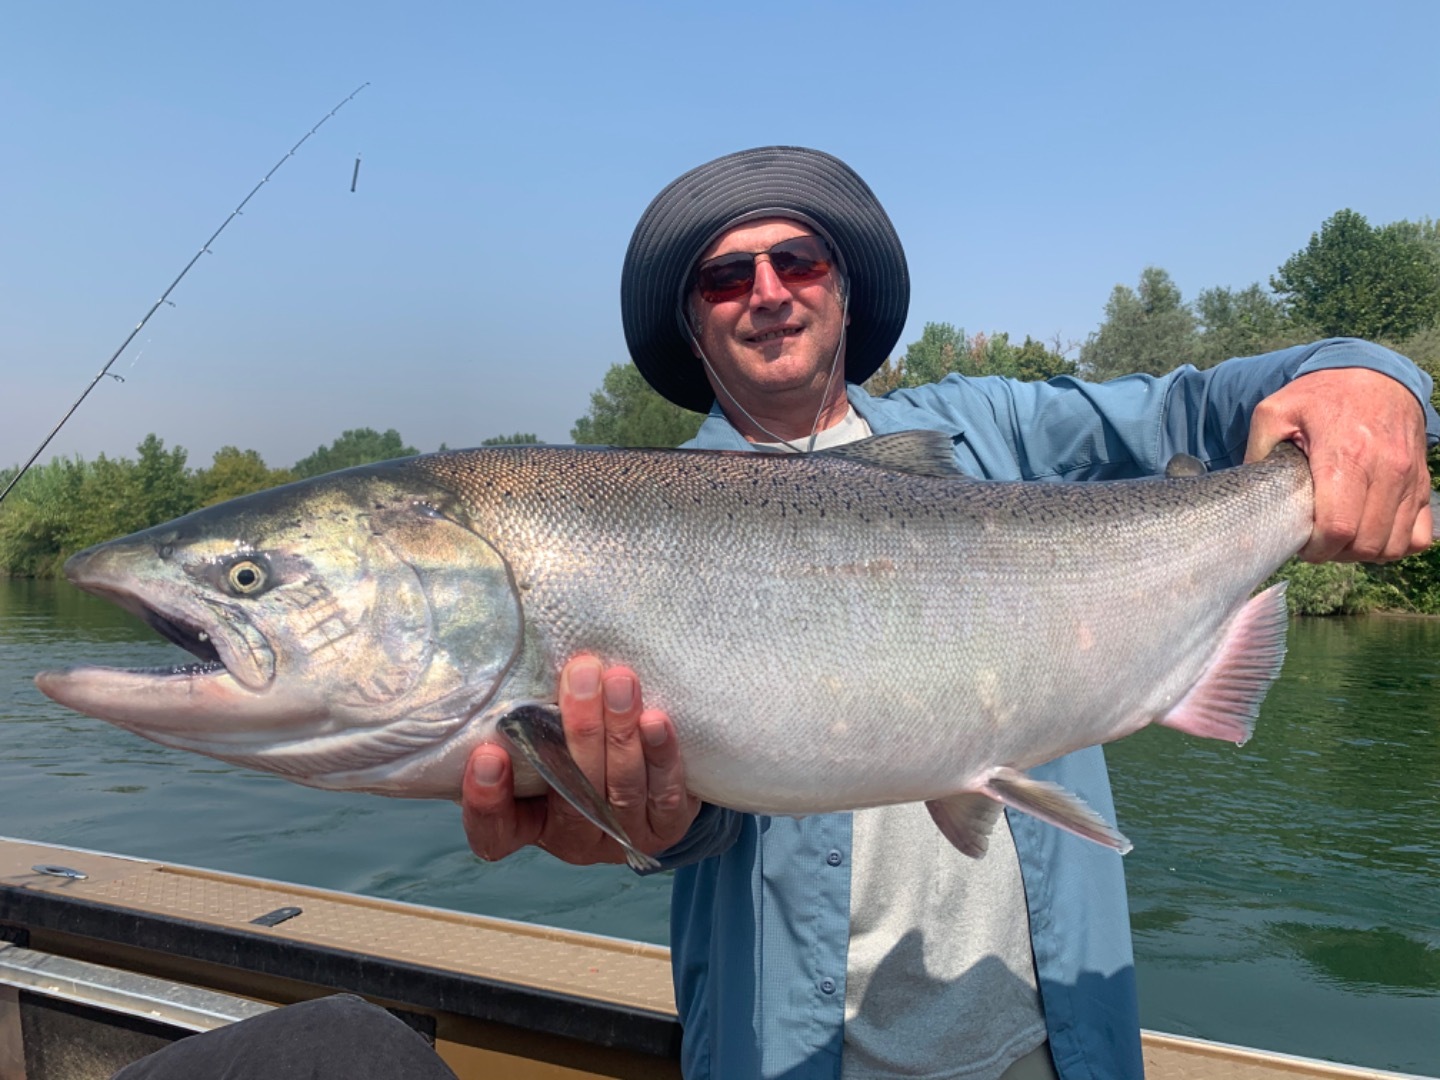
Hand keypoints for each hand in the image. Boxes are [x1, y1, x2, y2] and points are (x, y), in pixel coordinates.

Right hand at [461, 655, 700, 865]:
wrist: (648, 776)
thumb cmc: (574, 745)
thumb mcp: (541, 736)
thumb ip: (526, 718)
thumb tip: (517, 656)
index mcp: (525, 824)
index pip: (494, 832)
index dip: (487, 801)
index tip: (488, 754)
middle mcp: (570, 839)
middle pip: (570, 800)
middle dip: (579, 733)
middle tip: (582, 675)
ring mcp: (620, 838)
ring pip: (620, 792)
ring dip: (620, 734)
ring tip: (621, 682)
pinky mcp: (665, 828)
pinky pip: (665, 796)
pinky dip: (661, 756)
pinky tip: (656, 720)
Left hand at [1245, 368, 1432, 562]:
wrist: (1374, 375)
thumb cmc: (1320, 396)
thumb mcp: (1275, 411)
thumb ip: (1257, 451)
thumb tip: (1250, 494)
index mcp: (1346, 455)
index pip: (1338, 527)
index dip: (1316, 548)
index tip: (1301, 544)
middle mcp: (1386, 469)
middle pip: (1365, 543)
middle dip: (1336, 553)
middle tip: (1317, 542)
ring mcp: (1410, 478)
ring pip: (1393, 545)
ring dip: (1363, 552)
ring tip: (1340, 538)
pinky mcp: (1423, 483)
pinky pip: (1419, 536)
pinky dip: (1395, 545)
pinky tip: (1369, 532)